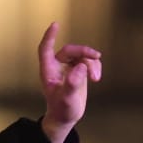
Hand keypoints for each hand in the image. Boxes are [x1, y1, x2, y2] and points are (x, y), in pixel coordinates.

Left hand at [36, 22, 101, 142]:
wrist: (65, 118)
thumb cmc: (61, 110)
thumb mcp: (67, 99)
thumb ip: (72, 84)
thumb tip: (81, 67)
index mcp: (48, 71)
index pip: (46, 49)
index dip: (50, 37)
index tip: (55, 24)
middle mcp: (56, 67)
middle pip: (69, 50)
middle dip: (83, 52)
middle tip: (96, 58)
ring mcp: (67, 69)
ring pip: (81, 56)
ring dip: (91, 63)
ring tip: (96, 78)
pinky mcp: (77, 72)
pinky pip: (87, 62)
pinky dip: (94, 67)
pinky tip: (96, 77)